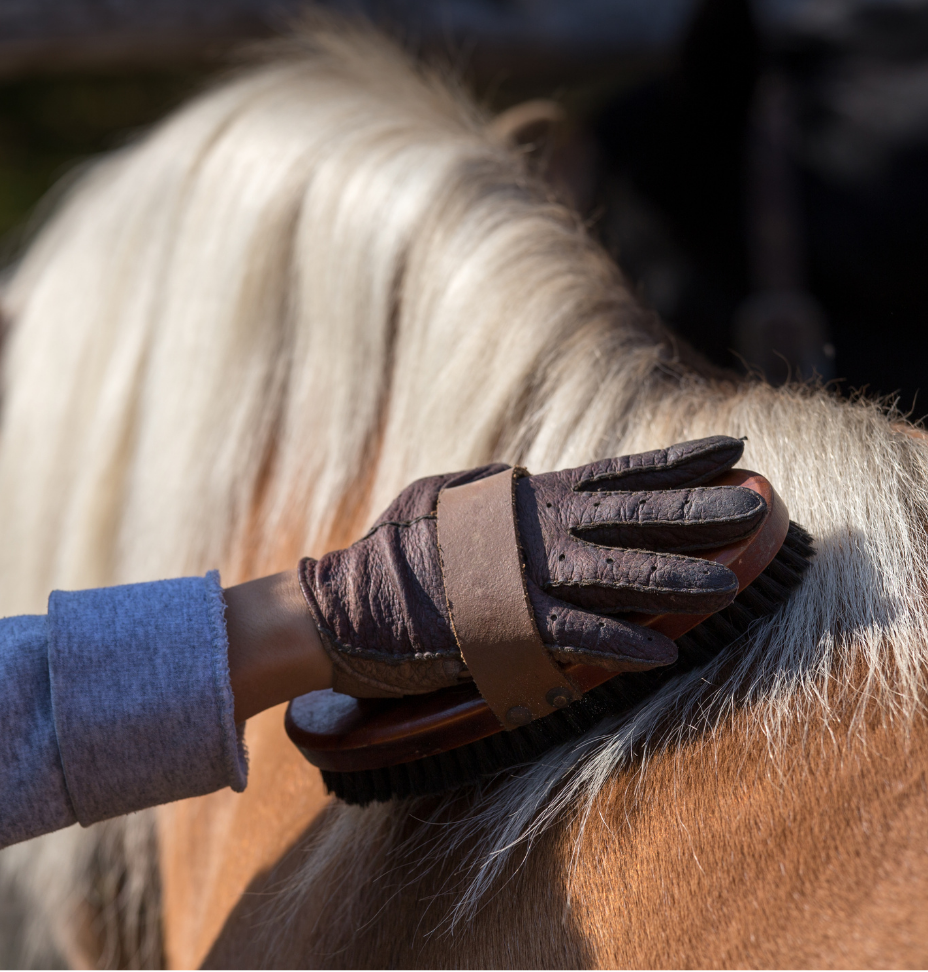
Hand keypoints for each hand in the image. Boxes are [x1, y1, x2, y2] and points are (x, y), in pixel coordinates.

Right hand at [298, 436, 765, 698]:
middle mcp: (532, 528)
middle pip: (630, 515)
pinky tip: (663, 652)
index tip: (733, 449)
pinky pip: (571, 634)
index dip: (676, 461)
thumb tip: (527, 476)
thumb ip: (497, 490)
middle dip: (697, 510)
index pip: (616, 472)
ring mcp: (518, 577)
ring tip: (731, 582)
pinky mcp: (500, 627)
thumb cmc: (396, 555)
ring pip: (613, 573)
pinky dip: (616, 643)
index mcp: (526, 497)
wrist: (343, 606)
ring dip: (674, 579)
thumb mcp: (448, 499)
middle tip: (758, 504)